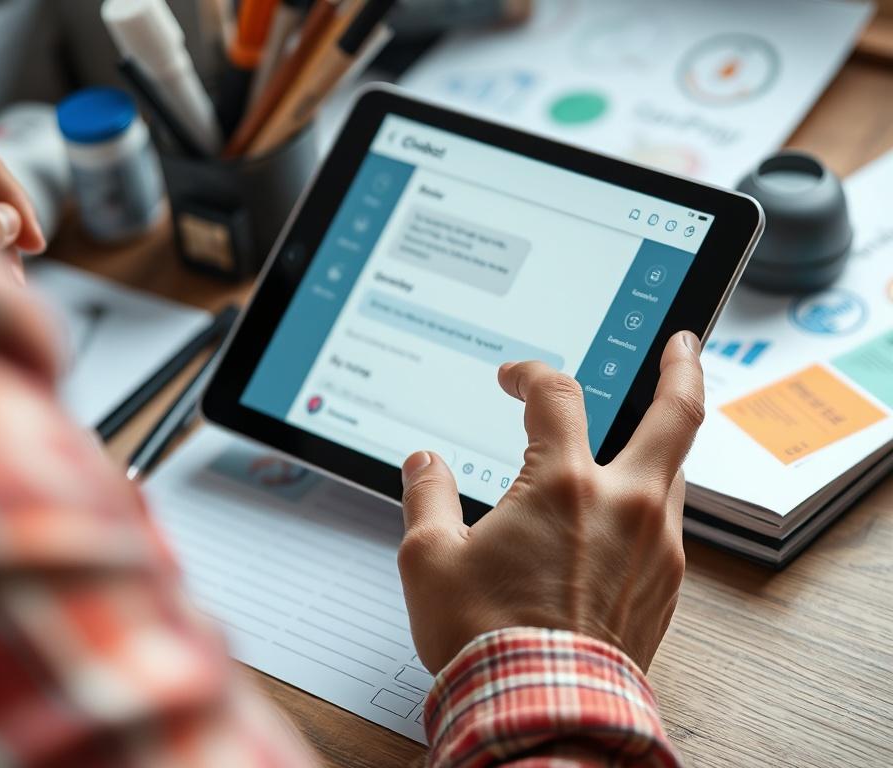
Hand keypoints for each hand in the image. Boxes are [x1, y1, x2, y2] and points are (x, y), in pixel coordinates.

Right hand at [398, 332, 704, 674]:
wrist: (542, 713)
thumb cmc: (487, 641)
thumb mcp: (429, 561)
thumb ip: (426, 496)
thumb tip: (424, 462)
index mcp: (562, 486)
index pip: (556, 395)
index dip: (531, 373)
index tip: (514, 379)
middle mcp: (623, 504)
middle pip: (675, 412)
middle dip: (682, 366)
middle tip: (682, 342)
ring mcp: (655, 545)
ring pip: (677, 467)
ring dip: (663, 437)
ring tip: (650, 423)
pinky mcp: (666, 584)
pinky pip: (671, 520)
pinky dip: (655, 493)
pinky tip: (632, 502)